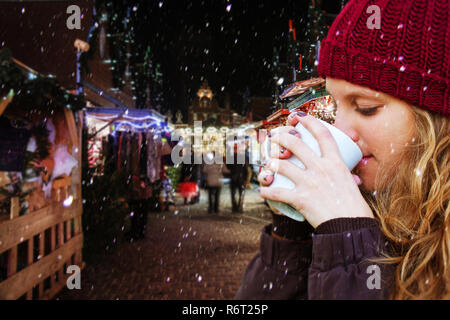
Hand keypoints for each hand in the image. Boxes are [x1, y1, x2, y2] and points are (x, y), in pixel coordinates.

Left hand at [257, 113, 372, 227]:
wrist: (352, 228)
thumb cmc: (355, 208)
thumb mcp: (352, 184)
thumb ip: (345, 176)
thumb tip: (349, 175)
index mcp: (336, 163)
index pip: (322, 135)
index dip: (309, 122)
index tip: (299, 117)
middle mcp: (321, 169)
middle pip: (296, 144)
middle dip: (281, 137)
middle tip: (274, 136)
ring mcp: (309, 183)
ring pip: (282, 165)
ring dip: (270, 163)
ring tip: (266, 163)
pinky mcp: (301, 198)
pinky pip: (278, 192)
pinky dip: (267, 191)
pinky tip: (262, 190)